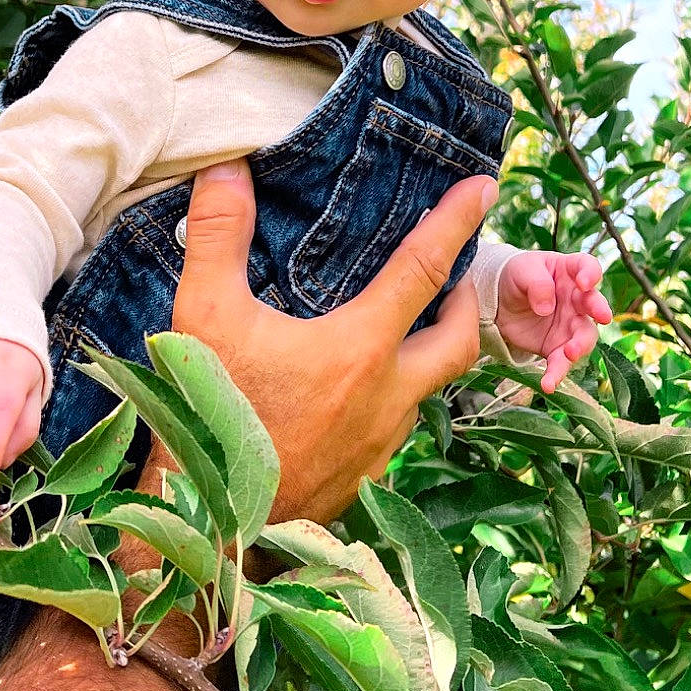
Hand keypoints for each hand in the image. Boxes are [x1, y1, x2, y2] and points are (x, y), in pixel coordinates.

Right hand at [168, 160, 494, 524]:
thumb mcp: (203, 314)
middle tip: (455, 271)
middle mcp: (387, 396)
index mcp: (360, 349)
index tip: (487, 186)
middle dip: (468, 298)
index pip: (425, 269)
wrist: (206, 525)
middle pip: (460, 339)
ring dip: (430, 350)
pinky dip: (396, 393)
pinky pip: (398, 424)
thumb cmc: (207, 414)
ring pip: (431, 387)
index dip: (457, 221)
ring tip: (406, 323)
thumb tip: (227, 164)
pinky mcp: (364, 478)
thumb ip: (218, 234)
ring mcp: (380, 443)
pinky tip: (360, 386)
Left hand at [494, 249, 611, 392]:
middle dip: (599, 311)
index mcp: (570, 272)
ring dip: (580, 346)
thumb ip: (536, 283)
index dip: (591, 274)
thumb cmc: (516, 276)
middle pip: (594, 305)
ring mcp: (569, 325)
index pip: (588, 267)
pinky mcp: (556, 347)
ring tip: (569, 354)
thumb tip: (546, 307)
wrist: (497, 301)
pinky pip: (561, 362)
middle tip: (602, 317)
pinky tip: (548, 383)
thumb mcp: (522, 270)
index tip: (584, 283)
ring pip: (584, 337)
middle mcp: (576, 299)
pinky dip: (556, 373)